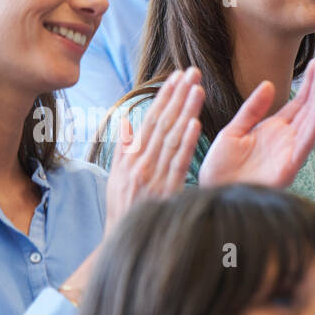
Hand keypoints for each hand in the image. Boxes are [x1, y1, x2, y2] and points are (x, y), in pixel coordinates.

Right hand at [104, 68, 203, 235]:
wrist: (123, 242)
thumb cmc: (123, 210)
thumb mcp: (117, 178)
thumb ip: (123, 150)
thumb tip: (127, 124)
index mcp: (132, 157)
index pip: (150, 119)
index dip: (164, 96)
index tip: (177, 76)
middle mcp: (141, 162)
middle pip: (162, 122)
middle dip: (177, 95)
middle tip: (192, 72)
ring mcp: (154, 176)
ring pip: (171, 138)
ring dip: (184, 111)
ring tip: (196, 89)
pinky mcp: (166, 190)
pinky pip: (177, 163)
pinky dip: (185, 143)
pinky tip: (195, 124)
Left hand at [199, 57, 314, 188]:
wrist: (213, 193)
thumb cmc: (222, 167)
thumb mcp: (234, 130)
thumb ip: (252, 109)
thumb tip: (269, 84)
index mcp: (274, 130)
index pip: (298, 101)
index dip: (309, 81)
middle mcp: (286, 140)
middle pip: (308, 108)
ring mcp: (289, 154)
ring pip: (311, 123)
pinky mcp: (288, 169)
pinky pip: (304, 145)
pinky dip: (313, 126)